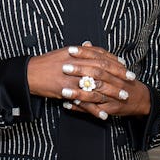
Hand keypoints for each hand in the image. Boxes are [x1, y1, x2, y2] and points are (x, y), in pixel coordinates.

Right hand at [27, 42, 150, 120]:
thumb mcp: (62, 52)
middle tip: (130, 80)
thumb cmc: (45, 63)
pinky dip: (94, 109)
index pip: (100, 56)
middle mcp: (75, 65)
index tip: (125, 65)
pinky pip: (83, 102)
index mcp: (76, 54)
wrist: (29, 74)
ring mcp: (71, 79)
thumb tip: (89, 44)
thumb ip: (78, 50)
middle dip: (118, 75)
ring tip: (123, 97)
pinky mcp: (66, 92)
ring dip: (111, 92)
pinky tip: (104, 115)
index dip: (114, 61)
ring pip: (96, 86)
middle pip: (102, 70)